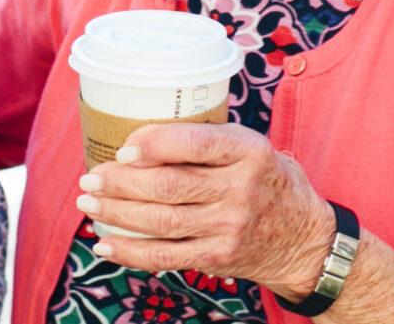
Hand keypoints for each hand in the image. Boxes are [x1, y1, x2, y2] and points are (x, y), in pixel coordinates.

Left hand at [75, 123, 336, 299]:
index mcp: (249, 152)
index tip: (122, 148)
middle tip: (91, 178)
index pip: (196, 144)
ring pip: (161, 221)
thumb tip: (138, 137)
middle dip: (121, 182)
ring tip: (89, 204)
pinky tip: (105, 244)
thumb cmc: (267, 180)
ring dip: (116, 214)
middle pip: (169, 186)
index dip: (154, 145)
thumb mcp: (252, 147)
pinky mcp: (217, 257)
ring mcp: (229, 227)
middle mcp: (241, 190)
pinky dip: (130, 252)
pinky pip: (166, 256)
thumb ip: (208, 141)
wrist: (304, 238)